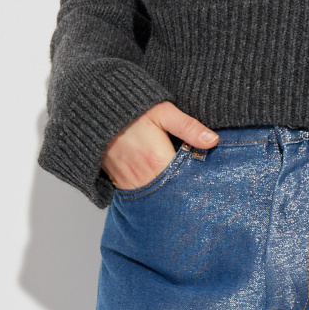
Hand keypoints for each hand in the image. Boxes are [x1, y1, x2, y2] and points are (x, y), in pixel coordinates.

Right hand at [100, 102, 217, 190]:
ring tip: (181, 184)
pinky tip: (163, 185)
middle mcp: (144, 178)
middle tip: (199, 185)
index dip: (199, 180)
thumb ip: (188, 127)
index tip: (208, 178)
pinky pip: (143, 197)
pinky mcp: (121, 186)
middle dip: (186, 190)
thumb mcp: (163, 112)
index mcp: (158, 161)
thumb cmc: (130, 111)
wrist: (94, 114)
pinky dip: (155, 193)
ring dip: (170, 193)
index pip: (187, 181)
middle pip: (174, 193)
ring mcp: (131, 185)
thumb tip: (213, 141)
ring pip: (159, 198)